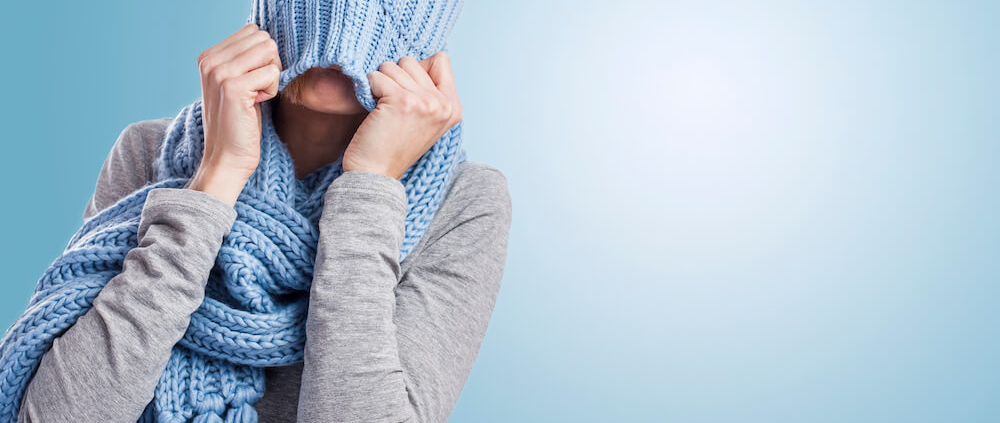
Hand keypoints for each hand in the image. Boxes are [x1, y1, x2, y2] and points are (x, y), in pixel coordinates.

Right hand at [187, 23, 281, 205]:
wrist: (226, 158)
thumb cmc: (239, 123)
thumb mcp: (238, 84)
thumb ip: (247, 59)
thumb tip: (270, 40)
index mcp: (208, 56)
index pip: (253, 31)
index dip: (263, 58)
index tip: (251, 83)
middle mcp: (209, 60)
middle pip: (263, 39)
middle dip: (270, 65)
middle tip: (256, 91)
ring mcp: (219, 72)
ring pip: (270, 52)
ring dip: (271, 77)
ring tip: (254, 97)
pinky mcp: (233, 87)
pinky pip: (273, 73)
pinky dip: (272, 91)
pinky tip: (255, 105)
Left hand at [343, 52, 461, 179]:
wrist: (376, 174)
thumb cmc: (393, 145)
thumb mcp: (424, 119)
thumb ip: (429, 91)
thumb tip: (413, 61)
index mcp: (453, 108)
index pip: (441, 60)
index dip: (418, 70)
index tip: (408, 94)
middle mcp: (443, 104)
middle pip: (413, 61)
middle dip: (395, 77)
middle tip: (391, 105)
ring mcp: (425, 102)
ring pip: (393, 66)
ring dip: (381, 83)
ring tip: (382, 109)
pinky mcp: (402, 102)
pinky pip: (377, 76)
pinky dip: (369, 89)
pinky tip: (373, 110)